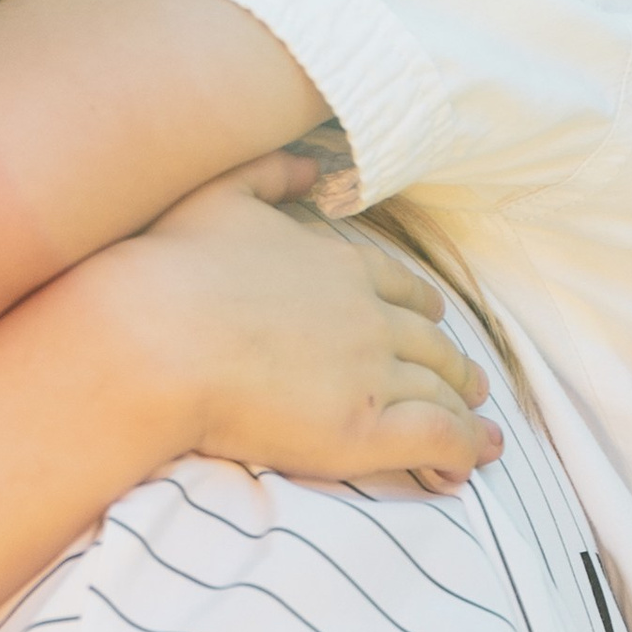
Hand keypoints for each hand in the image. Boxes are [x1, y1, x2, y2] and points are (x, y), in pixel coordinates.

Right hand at [106, 156, 501, 492]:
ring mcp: (371, 372)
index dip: (423, 310)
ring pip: (441, 390)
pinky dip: (462, 450)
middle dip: (453, 363)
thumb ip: (269, 174)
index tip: (431, 323)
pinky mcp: (364, 428)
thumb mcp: (220, 197)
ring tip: (478, 426)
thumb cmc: (172, 270)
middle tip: (468, 383)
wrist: (152, 338)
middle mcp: (368, 316)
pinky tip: (465, 465)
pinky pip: (437, 437)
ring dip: (464, 408)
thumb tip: (310, 166)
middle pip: (431, 342)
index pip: (402, 290)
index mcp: (340, 266)